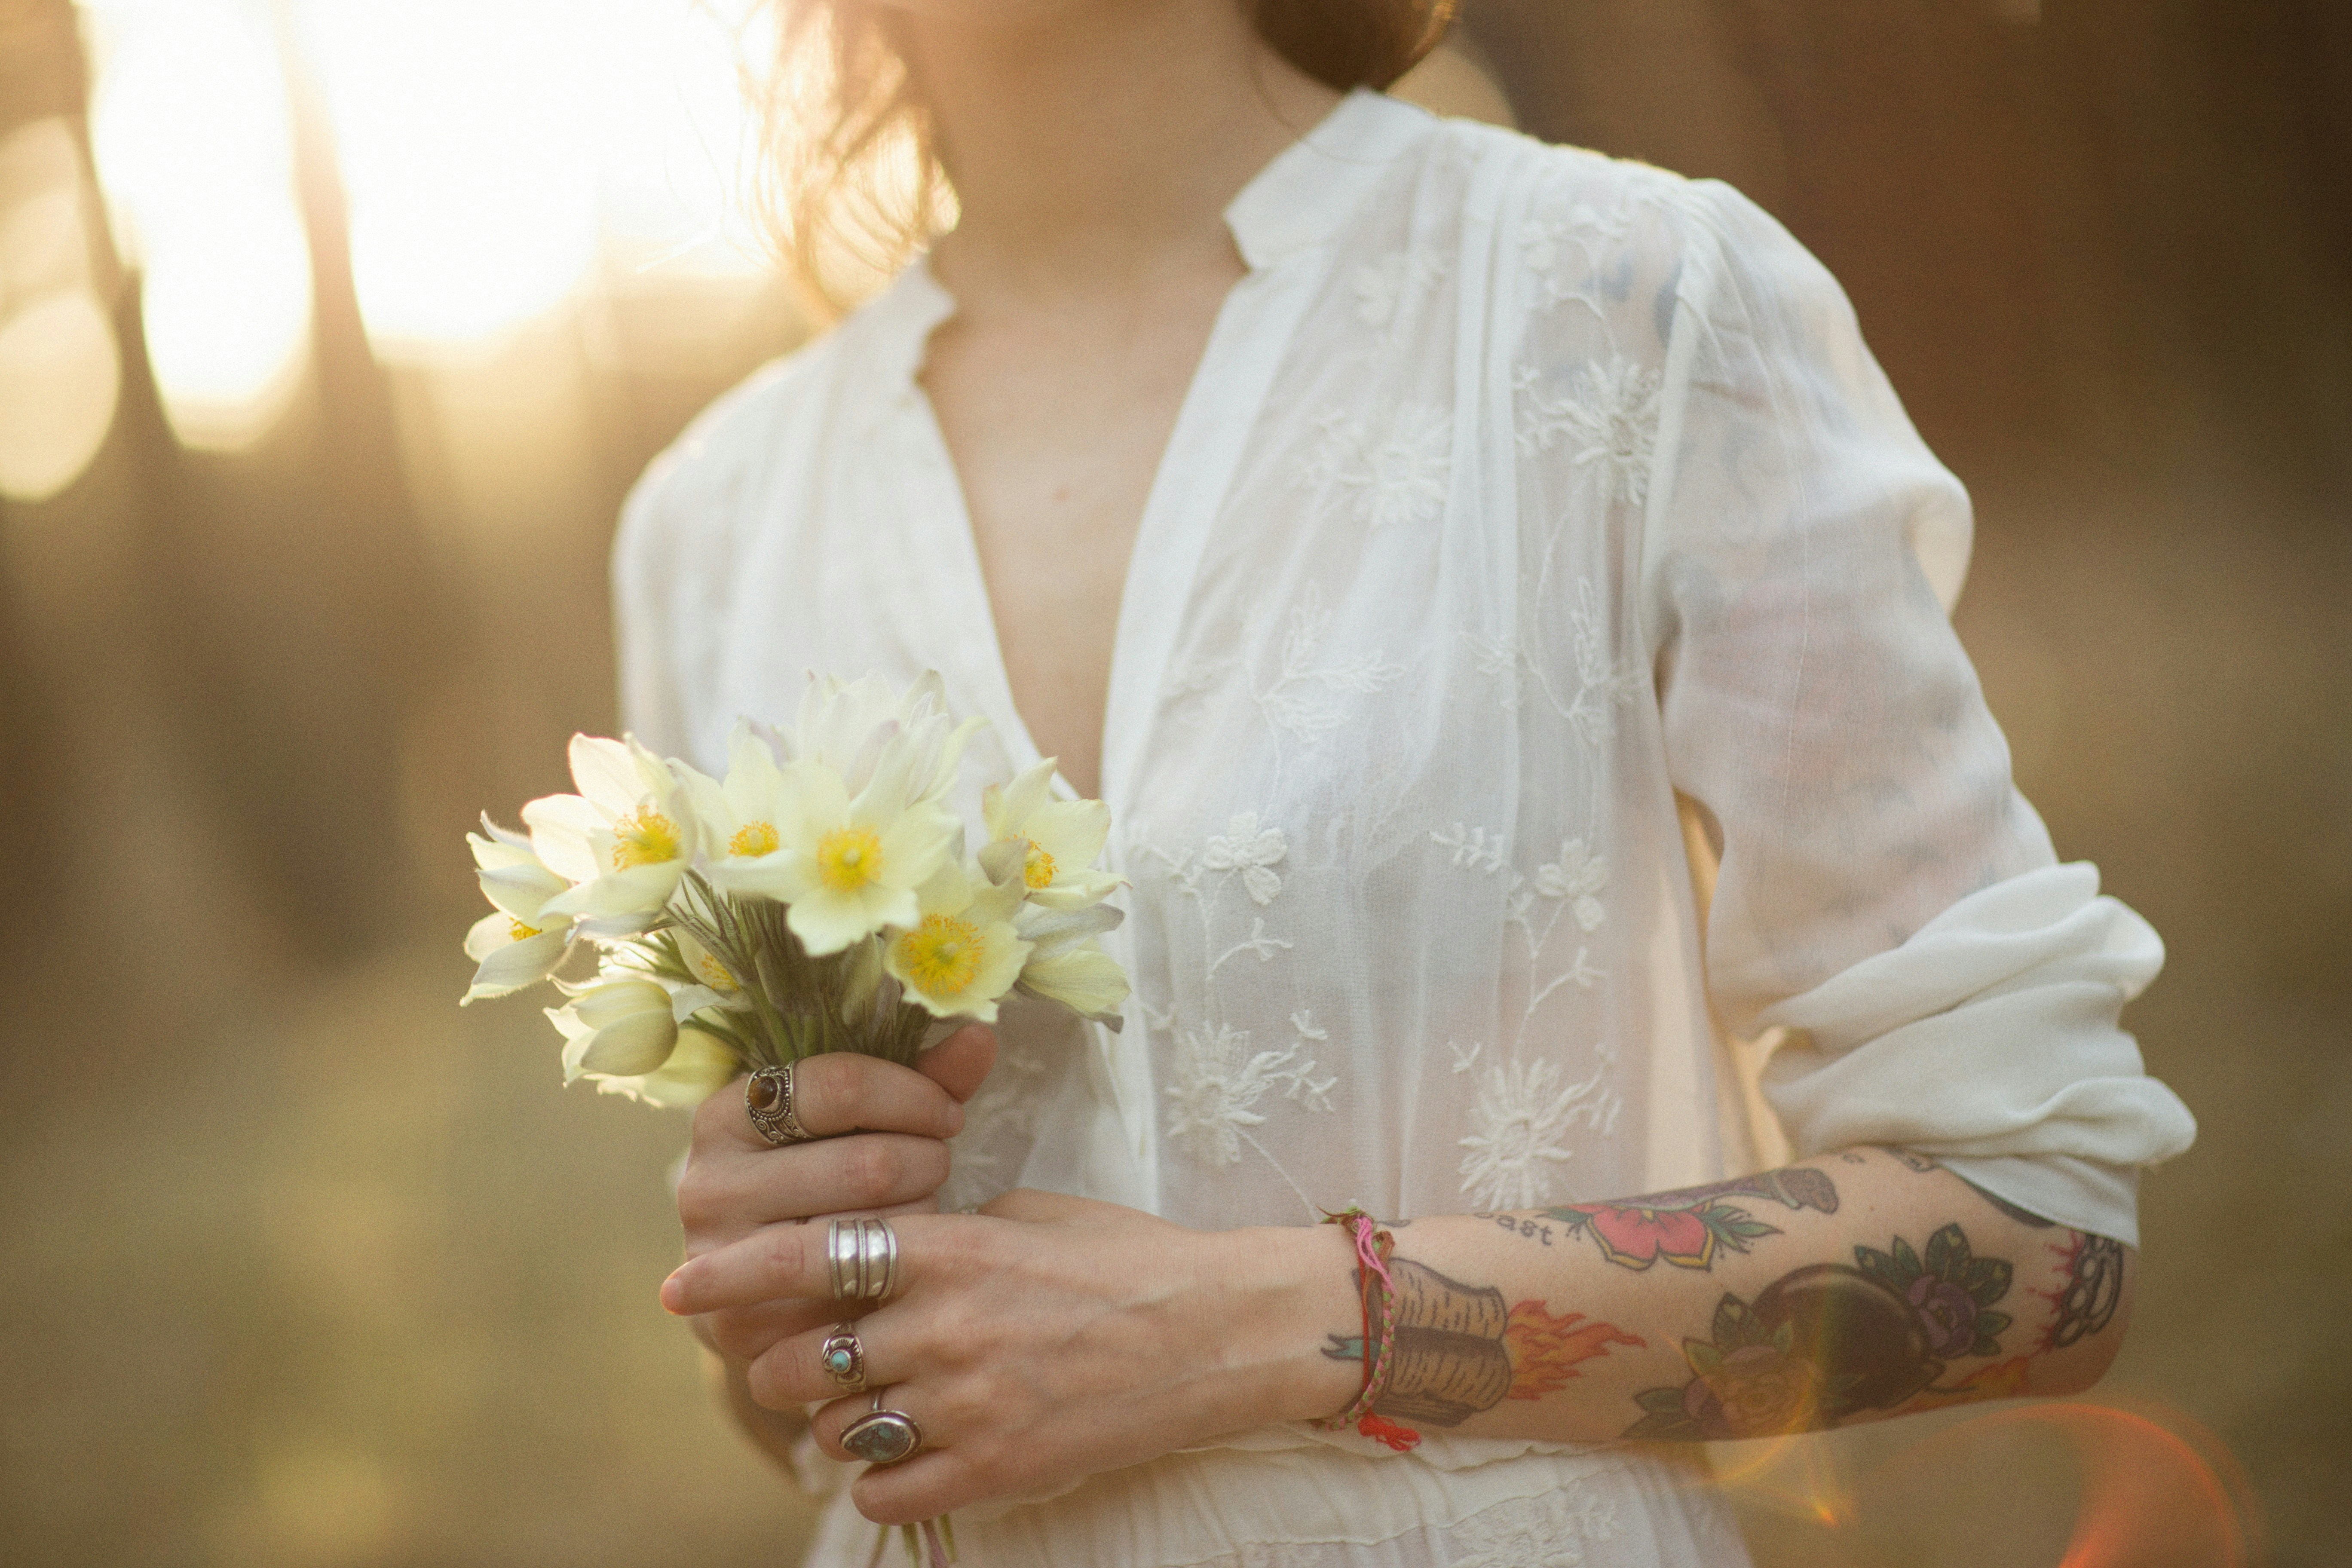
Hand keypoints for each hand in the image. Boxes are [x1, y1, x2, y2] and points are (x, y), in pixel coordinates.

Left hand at [660, 1189, 1361, 1523]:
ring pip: (836, 1428)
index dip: (732, 1271)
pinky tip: (911, 1451)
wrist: (1215, 1330)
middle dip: (785, 1363)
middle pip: (800, 1359)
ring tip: (877, 1402)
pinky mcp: (994, 1467)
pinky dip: (881, 1476)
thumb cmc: (1123, 1259)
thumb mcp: (1024, 1214)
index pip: (807, 1256)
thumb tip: (873, 1241)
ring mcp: (967, 1403)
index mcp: (950, 1246)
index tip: (680, 1284)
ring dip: (837, 1419)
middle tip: (804, 1359)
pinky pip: (885, 1490)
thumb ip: (941, 1232)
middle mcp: (944, 1325)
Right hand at [677, 1026, 995, 1369]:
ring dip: (920, 1217)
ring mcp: (723, 1262)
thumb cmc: (820, 1179)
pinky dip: (898, 1275)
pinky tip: (901, 1263)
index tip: (949, 1111)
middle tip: (937, 1166)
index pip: (838, 1086)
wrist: (756, 1285)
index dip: (913, 1094)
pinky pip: (861, 1294)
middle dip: (927, 1161)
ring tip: (918, 1210)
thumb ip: (919, 1077)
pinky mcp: (746, 1325)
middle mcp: (706, 1186)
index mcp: (724, 1116)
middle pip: (868, 1164)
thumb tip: (980, 1035)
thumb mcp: (853, 1120)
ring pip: (872, 1230)